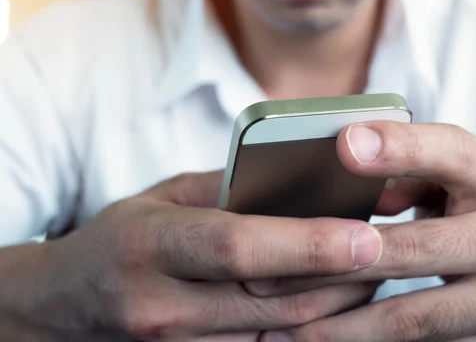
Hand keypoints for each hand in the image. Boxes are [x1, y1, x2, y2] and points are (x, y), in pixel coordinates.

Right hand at [42, 172, 382, 340]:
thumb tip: (296, 178)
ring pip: (281, 334)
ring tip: (365, 275)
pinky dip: (304, 330)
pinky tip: (327, 306)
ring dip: (332, 307)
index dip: (307, 242)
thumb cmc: (120, 239)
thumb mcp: (161, 199)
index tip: (365, 234)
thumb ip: (225, 188)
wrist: (62, 307)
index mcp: (151, 245)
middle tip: (386, 251)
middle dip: (340, 278)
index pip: (239, 247)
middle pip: (275, 298)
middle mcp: (162, 306)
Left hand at [256, 123, 475, 341]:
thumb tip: (345, 186)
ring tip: (285, 330)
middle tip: (267, 275)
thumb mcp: (469, 187)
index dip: (399, 146)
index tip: (342, 144)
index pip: (452, 153)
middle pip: (411, 250)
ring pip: (412, 317)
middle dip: (332, 265)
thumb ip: (414, 176)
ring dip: (342, 326)